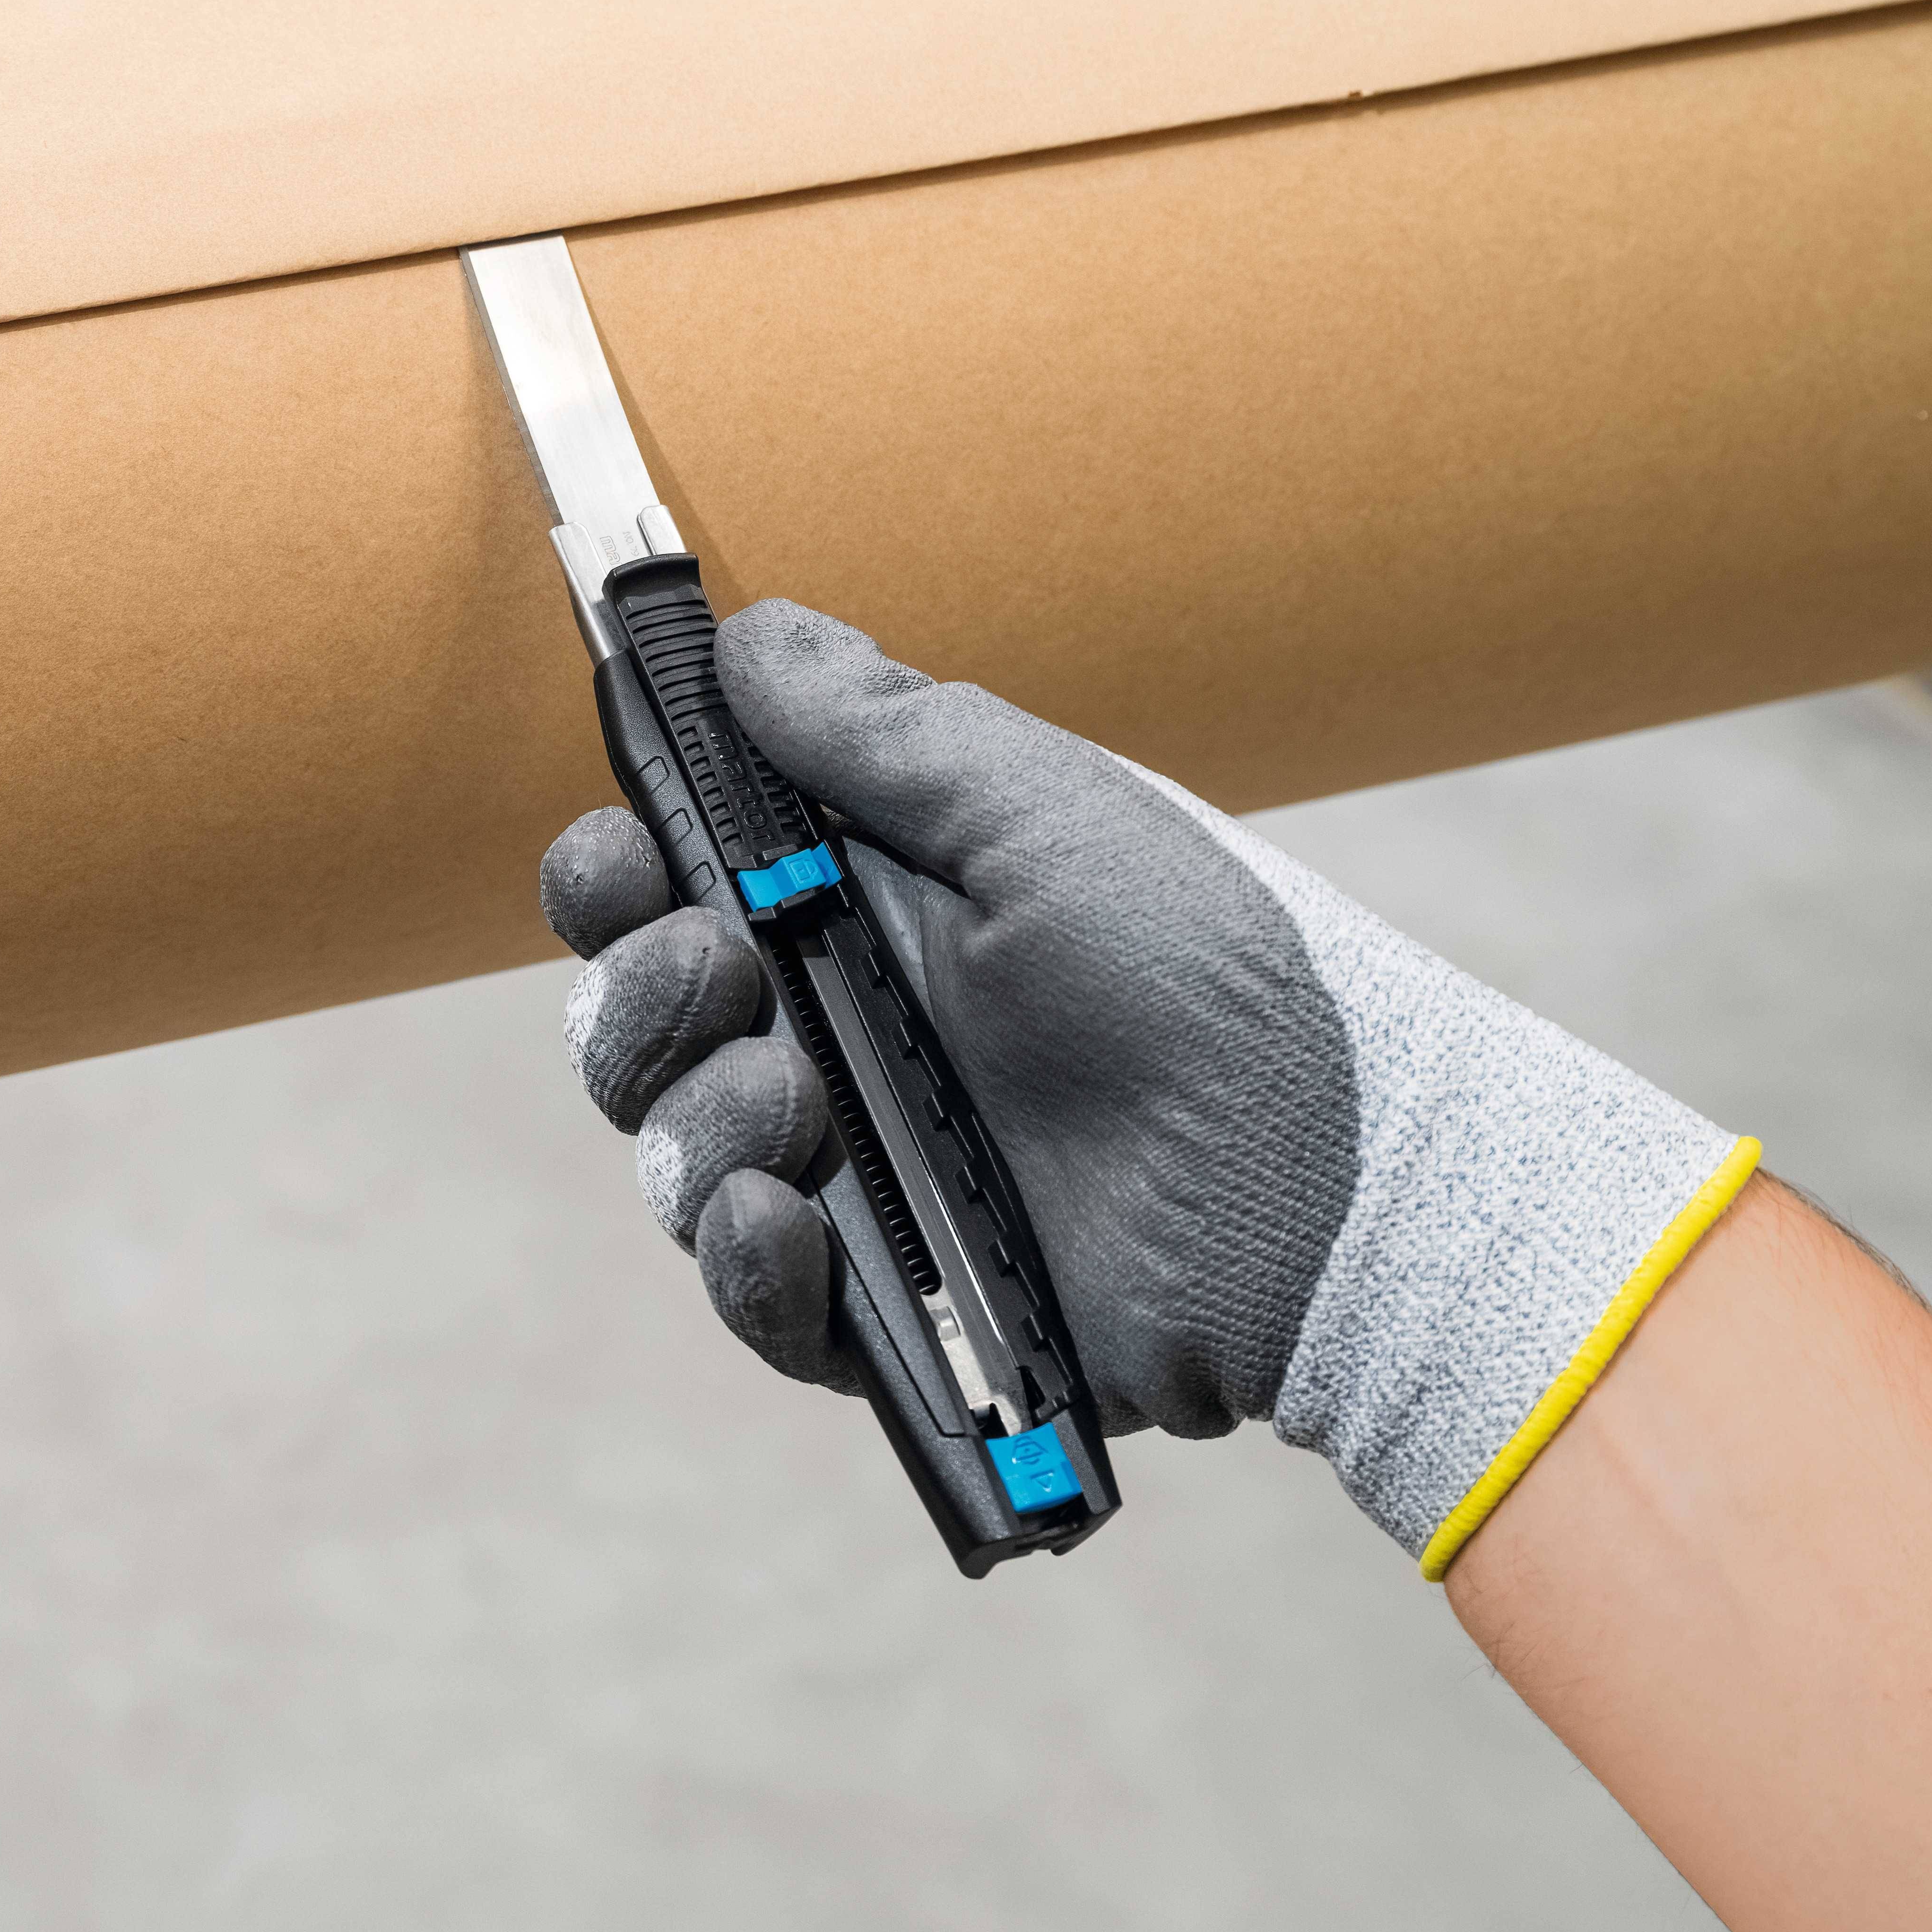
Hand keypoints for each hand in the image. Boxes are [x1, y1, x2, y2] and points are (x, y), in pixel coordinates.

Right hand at [541, 600, 1758, 1570]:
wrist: (1321, 1182)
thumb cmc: (1205, 977)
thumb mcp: (1048, 816)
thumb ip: (885, 731)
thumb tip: (749, 636)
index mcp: (854, 912)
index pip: (663, 886)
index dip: (610, 874)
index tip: (623, 860)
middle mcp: (829, 1035)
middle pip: (631, 1018)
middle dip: (639, 992)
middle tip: (724, 975)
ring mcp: (850, 1169)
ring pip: (669, 1150)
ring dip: (695, 1118)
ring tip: (794, 1102)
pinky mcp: (882, 1295)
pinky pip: (746, 1292)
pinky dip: (744, 1257)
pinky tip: (788, 1220)